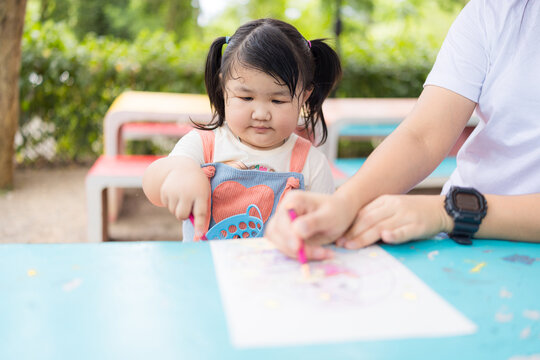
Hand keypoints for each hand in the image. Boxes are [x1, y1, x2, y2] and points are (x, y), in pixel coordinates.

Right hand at [160, 167, 209, 238]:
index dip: (199, 225)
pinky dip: (172, 203)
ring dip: (178, 208)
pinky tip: (176, 193)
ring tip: (183, 197)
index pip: (200, 213)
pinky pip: (167, 206)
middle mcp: (186, 193)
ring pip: (174, 212)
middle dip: (185, 215)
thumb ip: (200, 210)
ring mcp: (174, 191)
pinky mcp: (164, 191)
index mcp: (200, 194)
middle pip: (182, 215)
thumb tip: (197, 232)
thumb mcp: (203, 194)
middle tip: (188, 206)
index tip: (200, 235)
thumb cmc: (197, 185)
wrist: (183, 167)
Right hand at [265, 190, 357, 260]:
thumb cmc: (336, 211)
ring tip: (322, 253)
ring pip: (278, 243)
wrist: (340, 214)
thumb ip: (313, 222)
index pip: (282, 219)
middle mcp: (284, 211)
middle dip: (293, 247)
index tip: (298, 247)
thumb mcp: (329, 216)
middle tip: (319, 253)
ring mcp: (283, 224)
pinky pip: (285, 248)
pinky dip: (299, 255)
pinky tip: (318, 254)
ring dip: (296, 253)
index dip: (287, 234)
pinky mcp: (286, 236)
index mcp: (293, 200)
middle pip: (275, 232)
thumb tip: (296, 230)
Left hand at [336, 194, 452, 248]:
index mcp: (384, 201)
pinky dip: (394, 234)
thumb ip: (374, 215)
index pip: (362, 214)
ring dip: (364, 237)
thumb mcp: (391, 208)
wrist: (439, 209)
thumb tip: (351, 229)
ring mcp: (405, 215)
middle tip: (339, 244)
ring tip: (352, 246)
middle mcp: (393, 206)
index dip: (348, 226)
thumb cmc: (411, 212)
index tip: (336, 237)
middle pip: (368, 220)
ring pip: (381, 226)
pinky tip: (386, 238)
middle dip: (352, 233)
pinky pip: (404, 230)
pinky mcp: (417, 225)